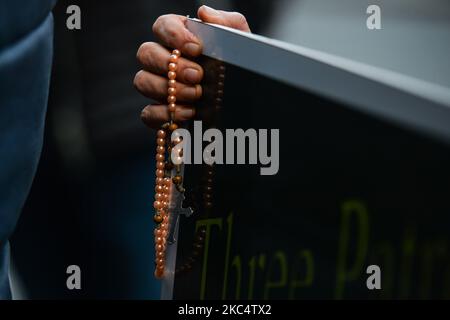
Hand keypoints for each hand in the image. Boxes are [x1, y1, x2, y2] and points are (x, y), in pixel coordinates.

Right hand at [134, 5, 249, 128]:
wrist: (253, 109)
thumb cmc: (245, 74)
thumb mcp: (245, 47)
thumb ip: (229, 24)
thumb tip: (203, 12)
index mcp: (184, 40)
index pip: (162, 26)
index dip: (173, 35)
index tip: (196, 48)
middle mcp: (167, 63)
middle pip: (146, 53)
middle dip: (170, 65)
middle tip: (197, 75)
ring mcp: (162, 90)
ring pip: (142, 81)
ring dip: (168, 88)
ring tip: (197, 94)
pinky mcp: (163, 116)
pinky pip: (148, 113)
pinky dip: (165, 113)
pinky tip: (190, 112)